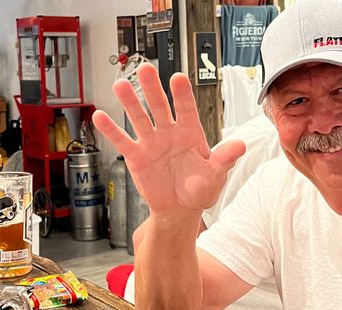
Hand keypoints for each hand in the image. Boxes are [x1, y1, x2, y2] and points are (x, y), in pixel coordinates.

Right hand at [93, 63, 244, 214]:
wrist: (180, 209)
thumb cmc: (200, 190)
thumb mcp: (215, 175)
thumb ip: (224, 159)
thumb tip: (240, 146)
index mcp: (191, 133)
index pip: (187, 109)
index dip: (182, 94)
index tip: (178, 78)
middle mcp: (170, 133)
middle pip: (160, 106)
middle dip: (153, 88)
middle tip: (145, 69)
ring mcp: (152, 143)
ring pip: (139, 118)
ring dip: (130, 102)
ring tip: (121, 85)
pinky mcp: (137, 156)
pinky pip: (123, 141)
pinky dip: (111, 130)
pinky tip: (101, 116)